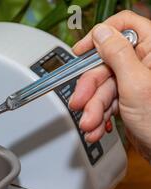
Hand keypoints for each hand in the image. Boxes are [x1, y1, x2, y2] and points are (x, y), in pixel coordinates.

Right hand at [70, 10, 150, 159]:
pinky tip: (97, 128)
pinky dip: (98, 116)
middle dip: (91, 90)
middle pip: (105, 64)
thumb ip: (117, 54)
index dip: (100, 35)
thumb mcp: (135, 83)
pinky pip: (105, 102)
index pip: (124, 25)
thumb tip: (101, 32)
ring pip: (102, 87)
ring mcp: (134, 82)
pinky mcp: (127, 100)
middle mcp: (143, 63)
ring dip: (92, 109)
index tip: (80, 51)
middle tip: (80, 104)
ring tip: (91, 124)